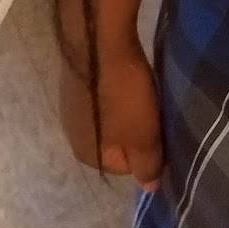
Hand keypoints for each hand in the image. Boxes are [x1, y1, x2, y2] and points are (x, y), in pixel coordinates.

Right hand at [59, 40, 162, 189]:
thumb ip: (147, 166)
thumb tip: (149, 189)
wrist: (99, 38)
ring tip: (141, 92)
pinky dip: (116, 90)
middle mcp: (72, 135)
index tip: (158, 130)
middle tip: (152, 111)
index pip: (128, 167)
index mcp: (86, 154)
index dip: (148, 149)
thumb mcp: (144, 137)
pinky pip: (102, 97)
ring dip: (127, 108)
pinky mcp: (74, 82)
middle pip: (117, 142)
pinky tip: (125, 77)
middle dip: (136, 129)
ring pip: (111, 118)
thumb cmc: (124, 95)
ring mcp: (70, 106)